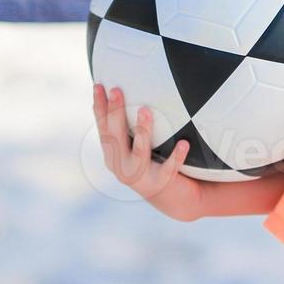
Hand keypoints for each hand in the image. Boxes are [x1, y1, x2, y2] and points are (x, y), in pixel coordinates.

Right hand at [92, 83, 201, 221]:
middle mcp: (121, 166)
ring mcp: (139, 177)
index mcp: (113, 154)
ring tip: (146, 109)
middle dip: (115, 112)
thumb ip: (131, 125)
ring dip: (142, 131)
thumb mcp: (138, 144)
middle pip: (115, 137)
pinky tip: (184, 143)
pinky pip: (169, 169)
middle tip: (117, 89)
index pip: (103, 127)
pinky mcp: (160, 184)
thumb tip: (131, 86)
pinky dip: (176, 156)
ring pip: (138, 152)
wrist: (174, 199)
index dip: (99, 107)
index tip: (99, 84)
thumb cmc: (154, 162)